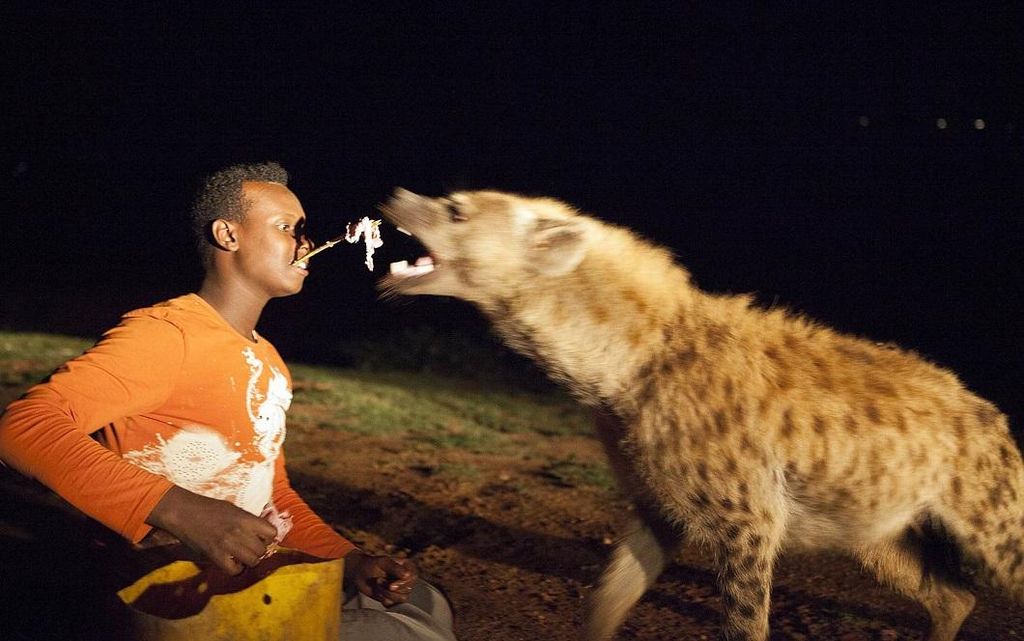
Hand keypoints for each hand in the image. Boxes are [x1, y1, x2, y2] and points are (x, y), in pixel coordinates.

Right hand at [146, 486, 278, 574]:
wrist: (184, 512)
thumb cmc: (209, 508)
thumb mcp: (234, 509)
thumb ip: (248, 520)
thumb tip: (262, 532)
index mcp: (246, 518)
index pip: (272, 533)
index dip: (268, 537)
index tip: (261, 537)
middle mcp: (239, 531)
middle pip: (262, 550)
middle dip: (258, 550)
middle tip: (249, 548)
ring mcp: (227, 544)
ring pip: (253, 561)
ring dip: (249, 560)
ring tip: (242, 556)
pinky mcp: (215, 555)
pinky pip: (234, 570)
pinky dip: (236, 569)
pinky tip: (232, 563)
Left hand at [344, 549, 417, 605]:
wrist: (360, 573)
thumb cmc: (372, 564)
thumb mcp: (383, 562)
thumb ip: (395, 568)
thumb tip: (407, 575)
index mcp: (407, 567)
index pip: (411, 578)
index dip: (401, 584)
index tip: (390, 586)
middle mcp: (407, 579)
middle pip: (407, 590)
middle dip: (390, 589)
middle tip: (378, 580)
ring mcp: (401, 589)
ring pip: (401, 599)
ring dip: (386, 594)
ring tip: (377, 584)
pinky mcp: (393, 598)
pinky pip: (393, 604)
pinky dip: (384, 599)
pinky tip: (378, 591)